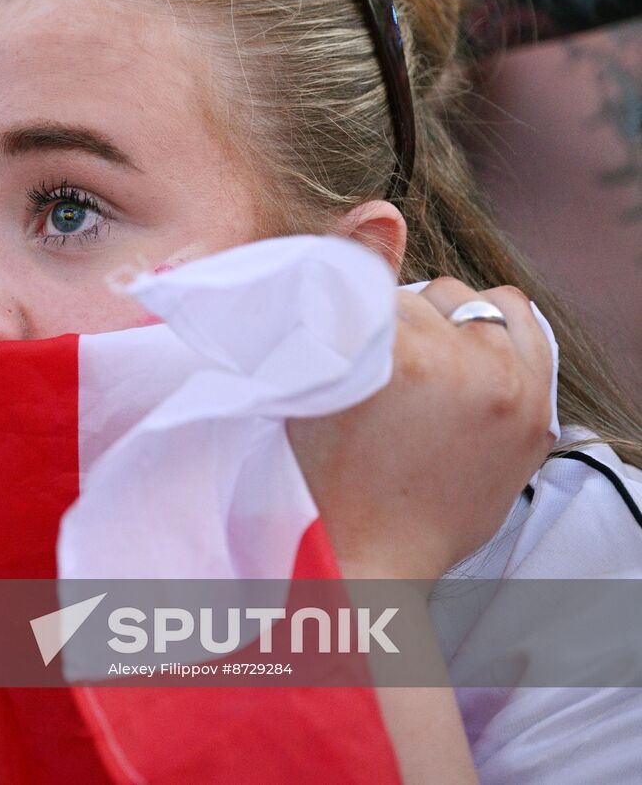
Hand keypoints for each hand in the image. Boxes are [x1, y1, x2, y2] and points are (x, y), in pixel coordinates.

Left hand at [288, 278, 554, 579]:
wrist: (370, 557)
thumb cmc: (420, 523)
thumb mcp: (498, 465)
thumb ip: (501, 402)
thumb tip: (484, 361)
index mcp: (529, 395)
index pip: (511, 309)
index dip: (467, 314)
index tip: (433, 331)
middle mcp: (493, 372)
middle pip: (449, 297)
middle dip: (414, 317)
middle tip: (378, 358)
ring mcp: (437, 361)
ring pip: (398, 300)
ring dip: (371, 323)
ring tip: (346, 370)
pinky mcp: (382, 361)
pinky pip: (356, 313)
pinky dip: (336, 329)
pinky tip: (323, 361)